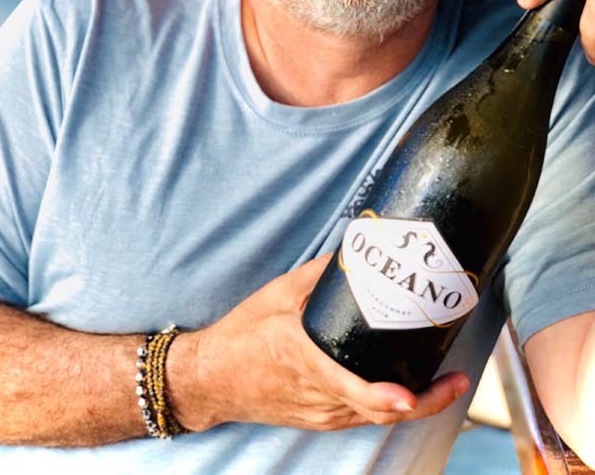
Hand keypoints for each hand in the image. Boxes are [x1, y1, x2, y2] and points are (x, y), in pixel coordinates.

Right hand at [166, 255, 469, 432]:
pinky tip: (405, 386)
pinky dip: (388, 406)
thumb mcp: (277, 294)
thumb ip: (316, 274)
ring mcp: (319, 413)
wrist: (210, 379)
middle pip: (379, 411)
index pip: (354, 390)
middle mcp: (317, 396)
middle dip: (426, 401)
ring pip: (374, 418)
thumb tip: (354, 250)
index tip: (414, 395)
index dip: (387, 397)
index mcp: (304, 361)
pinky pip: (360, 417)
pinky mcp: (318, 419)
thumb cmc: (241, 335)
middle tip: (459, 378)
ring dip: (414, 405)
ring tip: (445, 380)